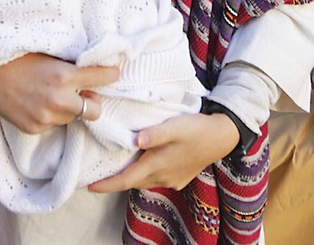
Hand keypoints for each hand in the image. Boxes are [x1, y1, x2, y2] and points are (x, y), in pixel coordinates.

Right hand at [0, 53, 119, 134]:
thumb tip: (94, 69)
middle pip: (94, 110)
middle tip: (83, 91)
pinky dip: (51, 115)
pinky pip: (53, 124)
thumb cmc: (17, 57)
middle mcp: (58, 99)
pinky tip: (36, 102)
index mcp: (64, 76)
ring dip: (69, 108)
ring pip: (73, 118)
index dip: (110, 73)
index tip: (113, 72)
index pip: (103, 77)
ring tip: (51, 94)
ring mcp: (46, 117)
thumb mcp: (49, 53)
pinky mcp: (34, 128)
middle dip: (91, 101)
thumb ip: (72, 65)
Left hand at [88, 112, 240, 192]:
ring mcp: (172, 179)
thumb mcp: (176, 126)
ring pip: (144, 181)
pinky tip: (145, 162)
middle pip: (133, 181)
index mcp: (157, 164)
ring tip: (118, 166)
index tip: (89, 187)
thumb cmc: (197, 128)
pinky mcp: (180, 177)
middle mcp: (162, 176)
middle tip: (99, 173)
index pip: (125, 179)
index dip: (107, 185)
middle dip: (116, 180)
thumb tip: (136, 140)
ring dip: (131, 176)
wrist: (224, 136)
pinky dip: (146, 173)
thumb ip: (156, 133)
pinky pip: (157, 179)